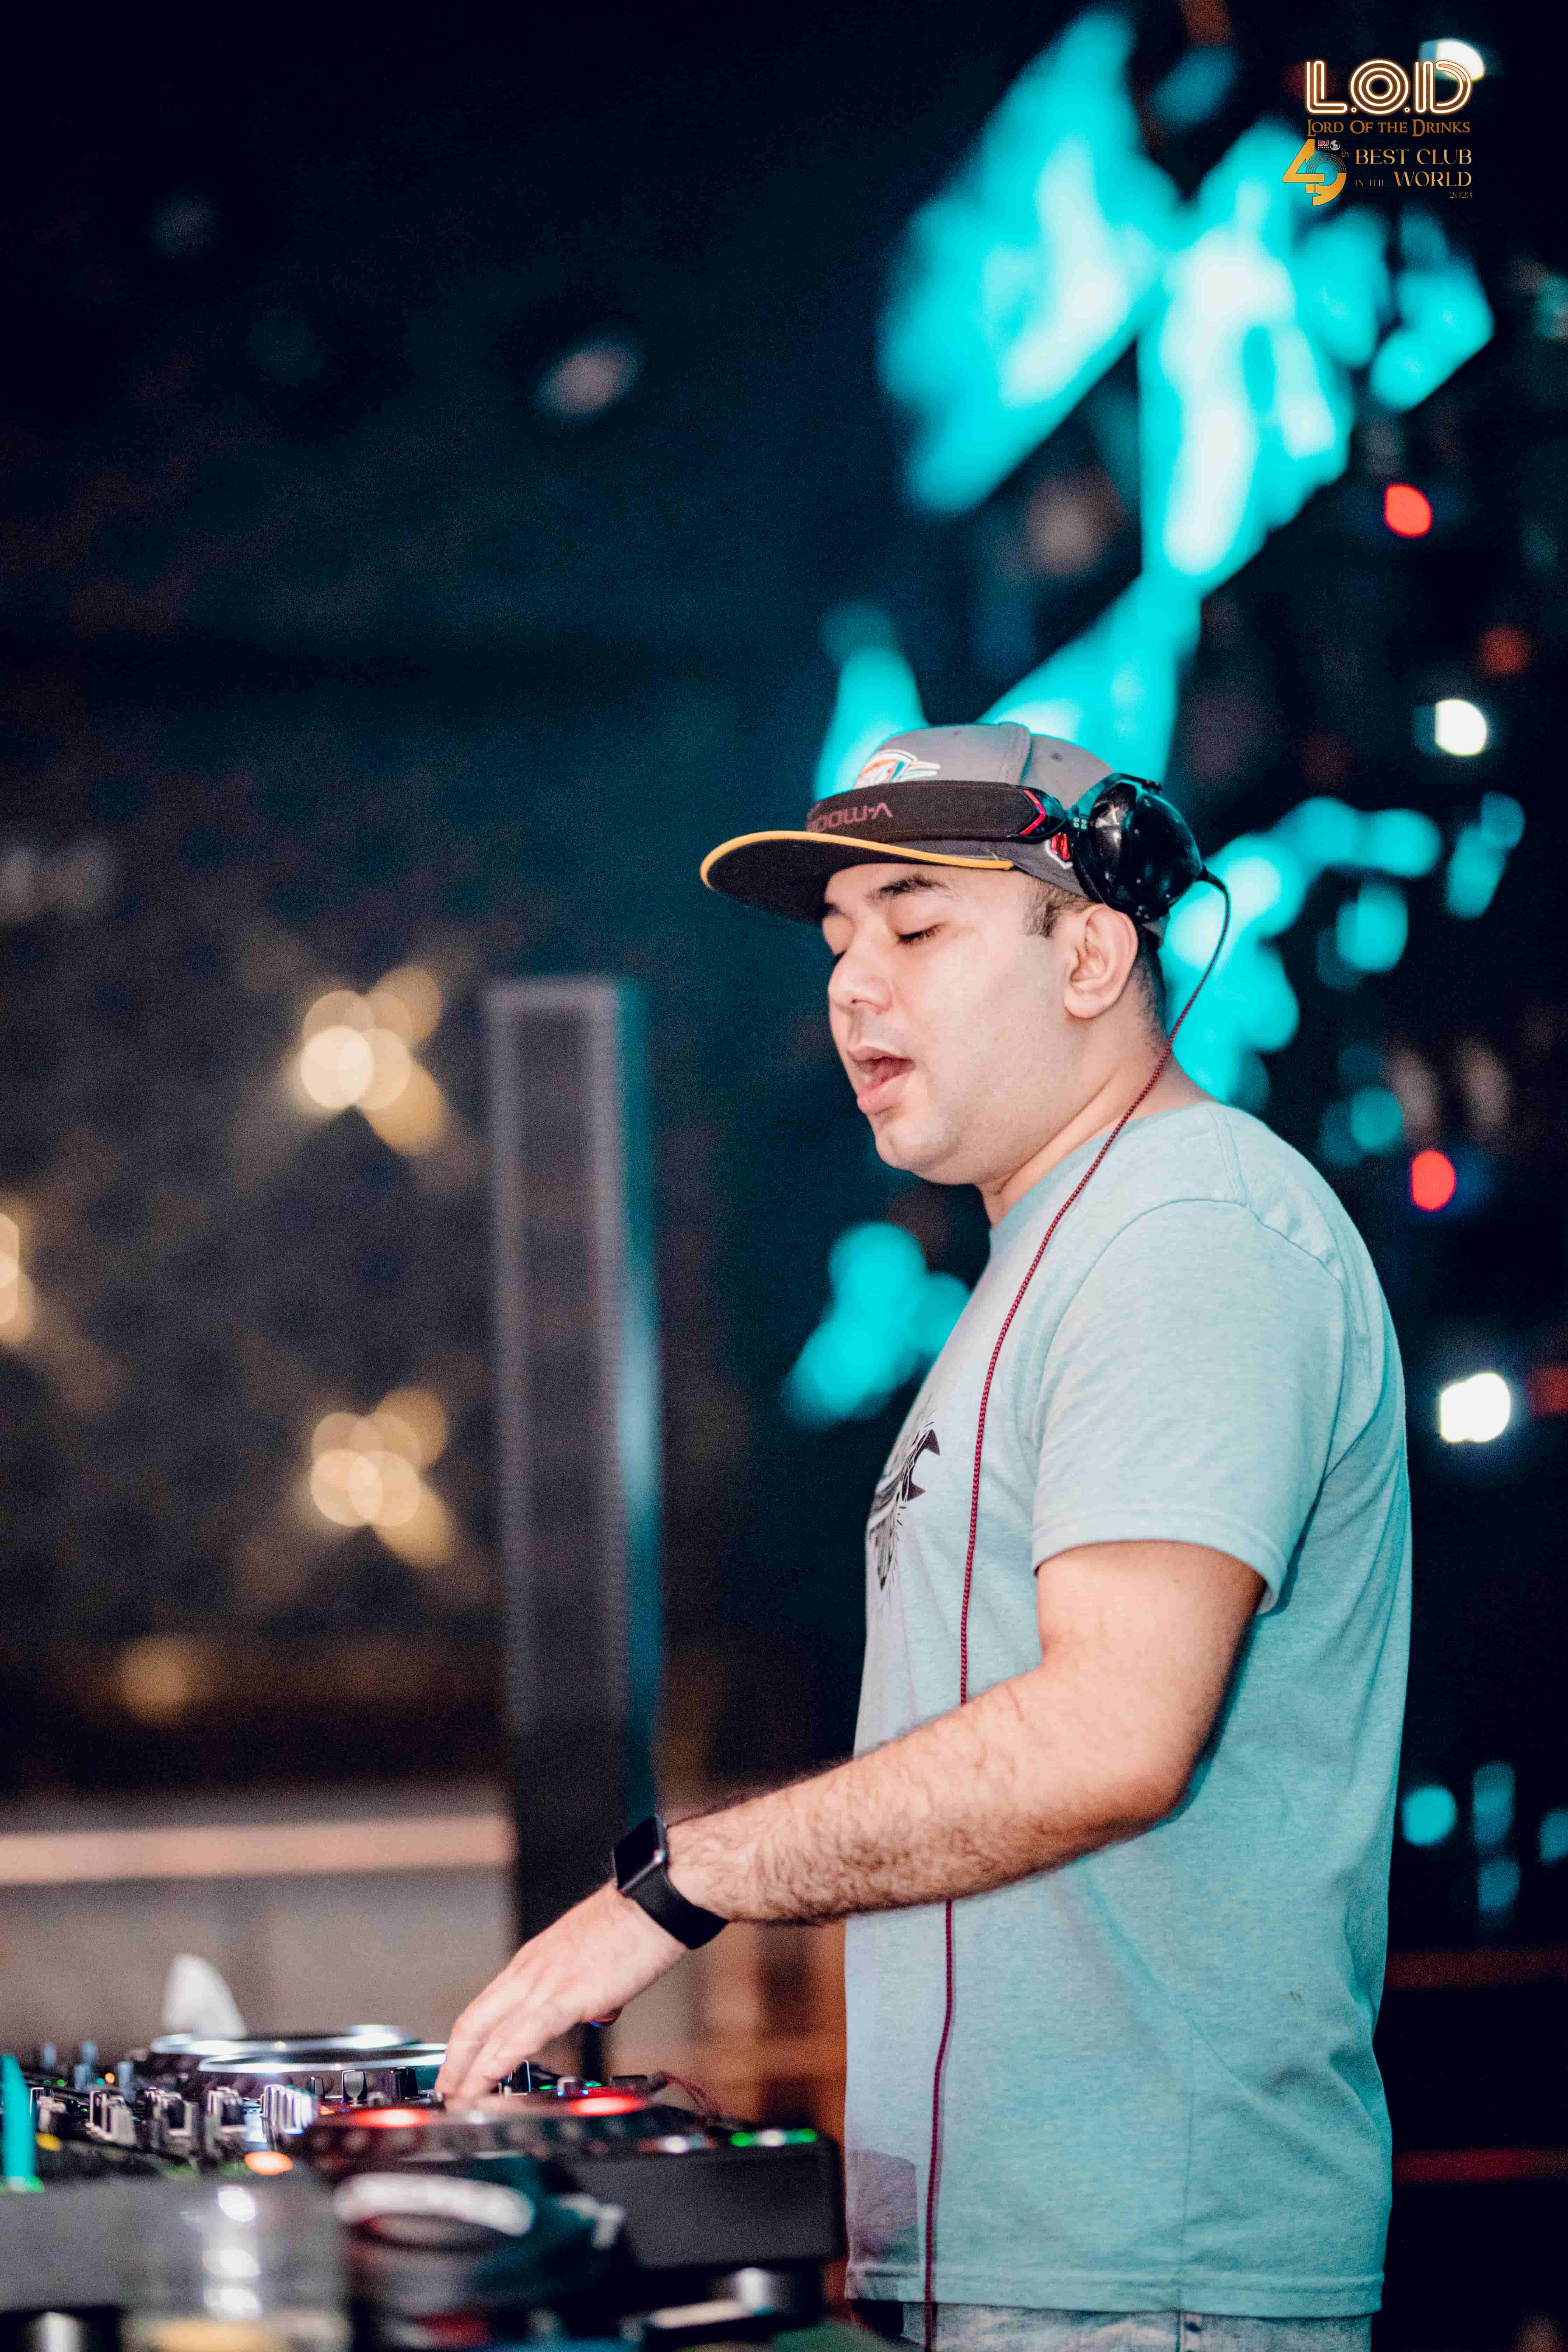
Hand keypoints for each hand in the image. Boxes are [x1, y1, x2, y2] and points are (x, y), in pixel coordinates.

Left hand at [435, 1880, 686, 2103]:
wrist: (651, 1901)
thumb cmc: (629, 1924)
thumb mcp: (588, 1956)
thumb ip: (580, 1986)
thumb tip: (593, 2009)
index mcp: (533, 1962)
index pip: (485, 2007)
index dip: (465, 2042)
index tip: (457, 2068)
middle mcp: (530, 1971)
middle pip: (475, 2021)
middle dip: (455, 2062)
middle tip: (445, 2092)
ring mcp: (546, 1982)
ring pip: (493, 2031)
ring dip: (472, 2070)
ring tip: (460, 2099)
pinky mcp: (570, 1994)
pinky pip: (527, 2030)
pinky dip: (504, 2056)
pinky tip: (490, 2077)